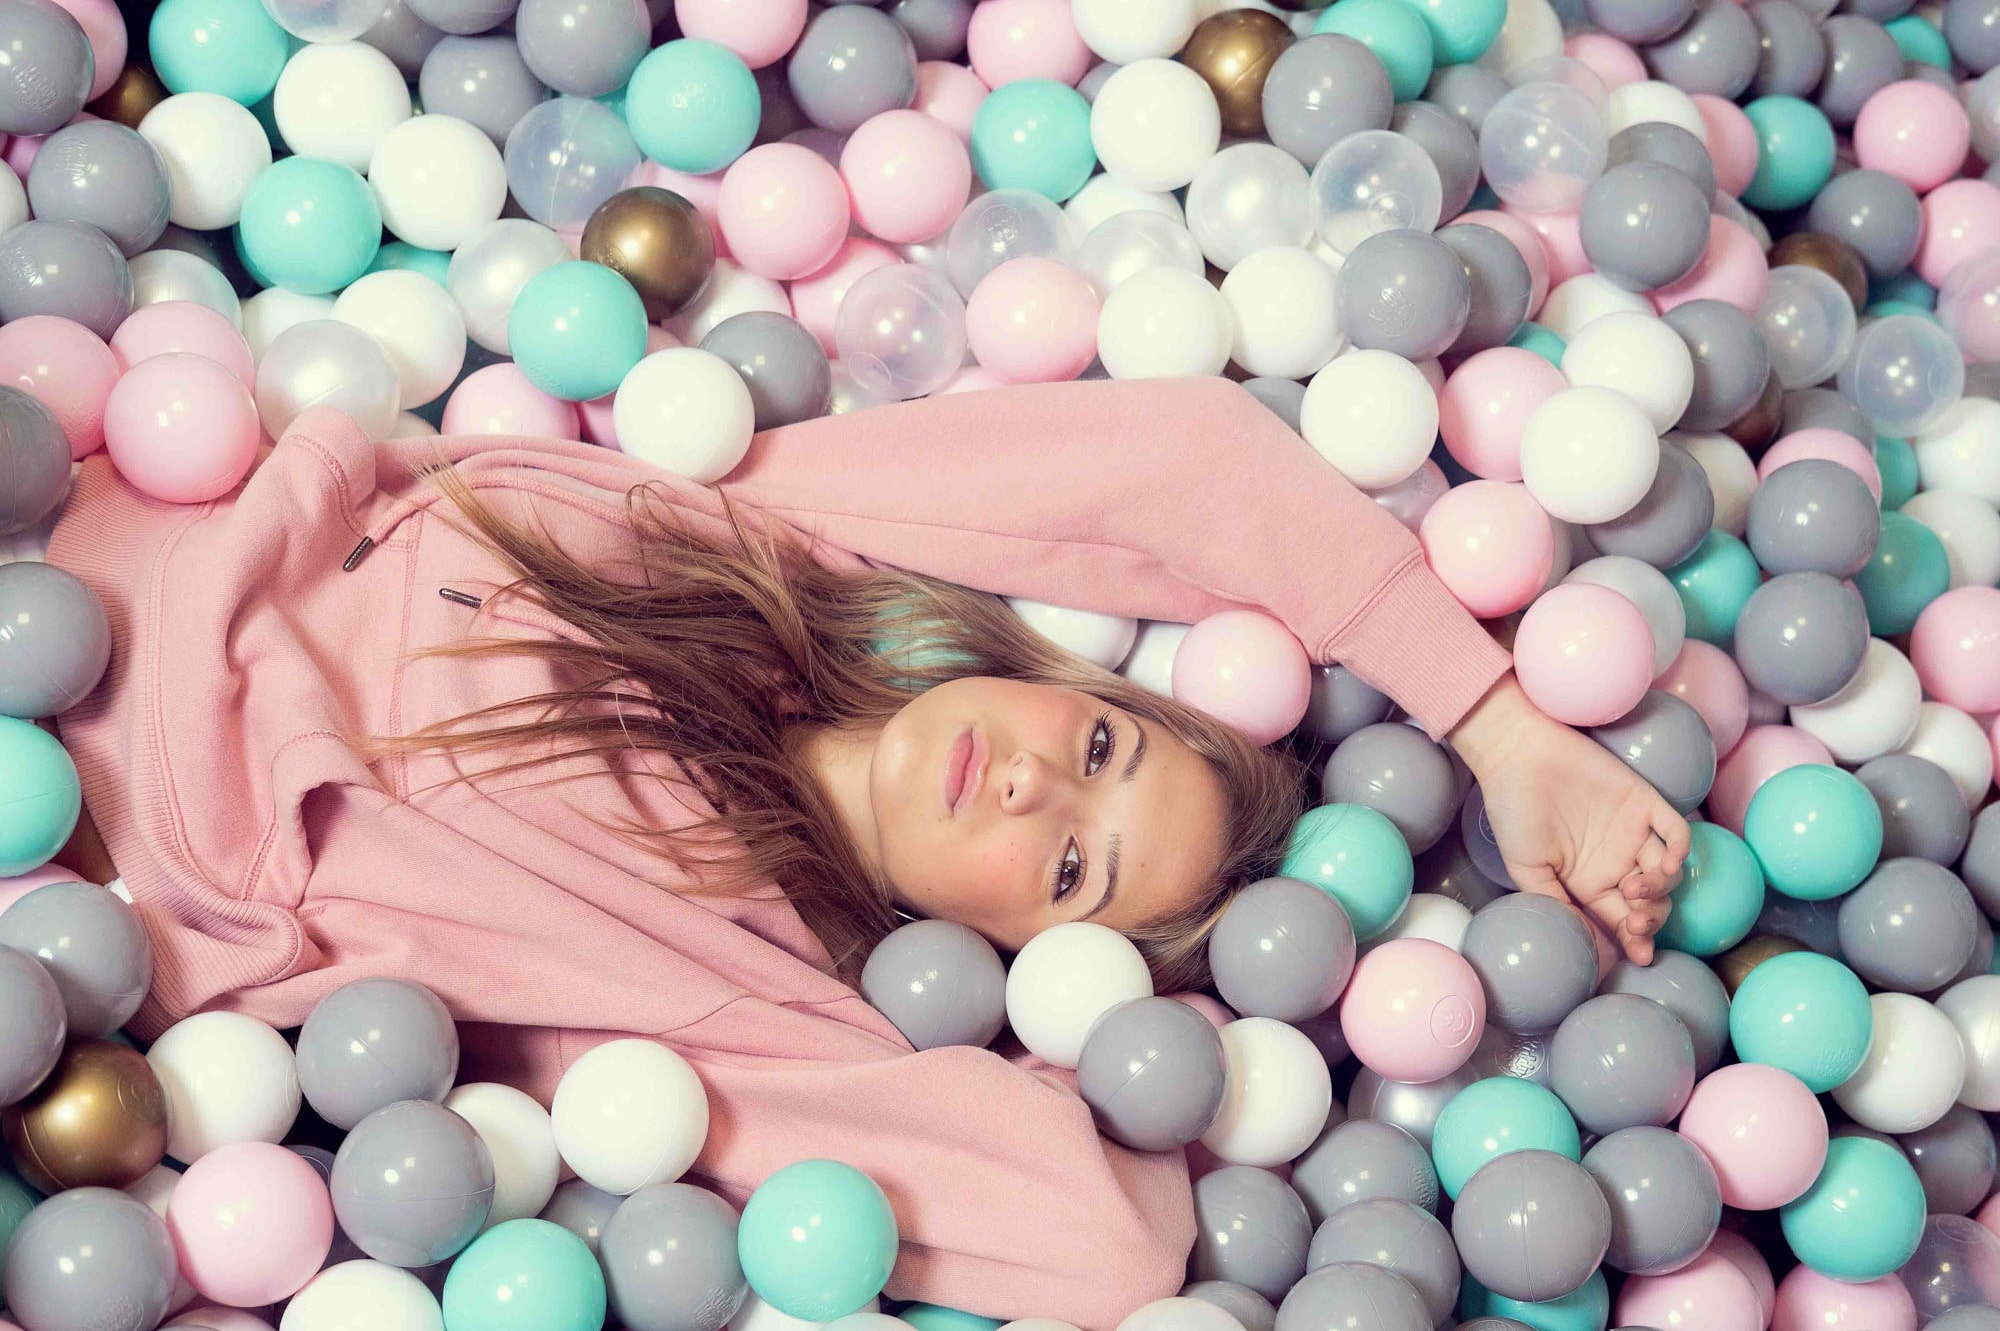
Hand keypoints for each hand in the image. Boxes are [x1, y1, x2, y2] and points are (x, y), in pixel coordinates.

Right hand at [1449, 677, 1691, 966]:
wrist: (1516, 757)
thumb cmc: (1514, 813)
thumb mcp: (1526, 869)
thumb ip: (1557, 903)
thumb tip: (1585, 943)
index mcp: (1588, 881)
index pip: (1622, 919)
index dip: (1635, 940)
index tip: (1641, 956)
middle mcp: (1615, 860)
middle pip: (1651, 901)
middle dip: (1650, 918)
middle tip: (1638, 921)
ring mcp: (1633, 832)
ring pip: (1667, 872)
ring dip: (1661, 890)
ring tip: (1636, 887)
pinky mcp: (1644, 803)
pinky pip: (1676, 831)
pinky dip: (1679, 851)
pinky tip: (1665, 864)